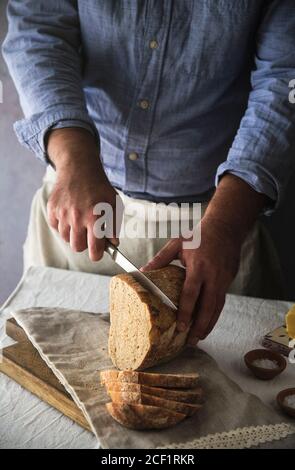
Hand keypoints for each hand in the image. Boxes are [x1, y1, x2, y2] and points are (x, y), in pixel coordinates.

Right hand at [46, 128, 121, 260]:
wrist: (79, 168)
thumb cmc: (99, 186)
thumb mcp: (114, 203)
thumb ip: (114, 225)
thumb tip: (113, 243)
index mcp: (94, 217)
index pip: (94, 250)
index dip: (97, 254)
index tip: (98, 252)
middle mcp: (77, 217)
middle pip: (77, 247)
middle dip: (84, 244)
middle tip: (89, 234)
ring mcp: (62, 213)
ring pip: (66, 238)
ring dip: (73, 234)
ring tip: (79, 221)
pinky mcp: (52, 209)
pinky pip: (56, 227)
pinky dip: (62, 225)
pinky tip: (70, 214)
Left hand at [141, 174, 266, 343]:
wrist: (226, 227)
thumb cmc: (200, 235)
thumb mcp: (177, 244)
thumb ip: (160, 259)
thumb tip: (142, 271)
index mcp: (198, 266)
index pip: (191, 294)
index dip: (186, 312)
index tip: (181, 327)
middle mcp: (213, 275)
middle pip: (208, 306)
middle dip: (200, 326)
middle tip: (192, 341)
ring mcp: (224, 279)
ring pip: (218, 307)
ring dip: (209, 324)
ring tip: (200, 337)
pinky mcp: (229, 280)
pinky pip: (222, 301)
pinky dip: (215, 314)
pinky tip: (208, 322)